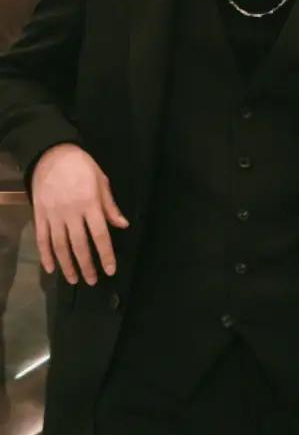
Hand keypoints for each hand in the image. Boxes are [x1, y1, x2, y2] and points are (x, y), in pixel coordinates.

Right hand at [32, 143, 129, 285]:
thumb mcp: (101, 181)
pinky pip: (42, 239)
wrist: (52, 154)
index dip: (105, 254)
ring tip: (74, 279)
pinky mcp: (39, 215)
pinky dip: (45, 255)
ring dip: (67, 265)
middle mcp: (71, 212)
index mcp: (89, 203)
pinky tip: (51, 268)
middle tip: (92, 280)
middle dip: (87, 265)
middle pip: (79, 245)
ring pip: (60, 246)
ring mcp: (53, 215)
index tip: (110, 270)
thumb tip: (122, 225)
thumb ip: (110, 205)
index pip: (99, 234)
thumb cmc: (81, 166)